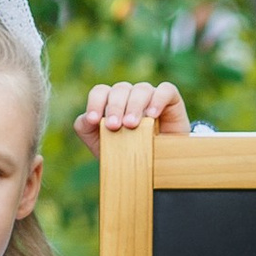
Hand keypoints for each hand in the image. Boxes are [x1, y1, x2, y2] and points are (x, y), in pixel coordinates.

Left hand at [75, 79, 191, 145]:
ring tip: (132, 125)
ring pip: (141, 89)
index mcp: (111, 102)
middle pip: (120, 89)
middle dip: (114, 107)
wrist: (158, 165)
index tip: (93, 120)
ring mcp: (150, 95)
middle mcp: (130, 95)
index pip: (100, 92)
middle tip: (114, 126)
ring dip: (134, 105)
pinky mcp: (171, 99)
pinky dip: (158, 100)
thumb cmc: (127, 152)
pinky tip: (152, 115)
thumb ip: (87, 129)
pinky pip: (165, 90)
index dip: (95, 103)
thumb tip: (85, 119)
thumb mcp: (103, 144)